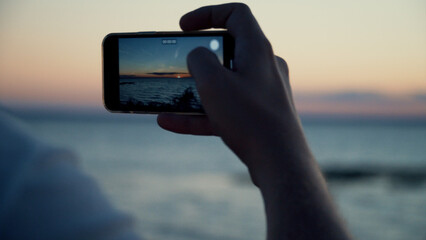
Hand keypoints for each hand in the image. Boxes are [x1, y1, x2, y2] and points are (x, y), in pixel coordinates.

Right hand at [158, 4, 350, 238]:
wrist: (279, 163)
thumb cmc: (250, 119)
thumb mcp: (213, 82)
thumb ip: (199, 59)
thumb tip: (197, 55)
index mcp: (257, 49)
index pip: (235, 13)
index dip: (207, 13)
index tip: (184, 26)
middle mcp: (264, 67)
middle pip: (228, 48)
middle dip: (199, 56)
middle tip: (179, 63)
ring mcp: (262, 92)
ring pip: (224, 83)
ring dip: (195, 89)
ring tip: (168, 98)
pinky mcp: (258, 115)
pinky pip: (225, 109)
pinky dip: (200, 113)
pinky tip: (170, 122)